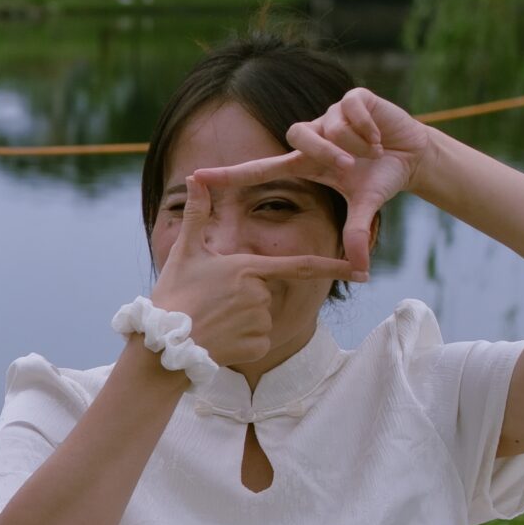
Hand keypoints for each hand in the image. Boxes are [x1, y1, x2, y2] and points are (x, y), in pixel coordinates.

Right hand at [150, 172, 356, 368]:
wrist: (163, 344)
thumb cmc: (174, 294)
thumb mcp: (185, 252)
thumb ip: (198, 214)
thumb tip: (196, 178)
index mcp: (248, 268)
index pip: (300, 265)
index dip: (333, 266)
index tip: (360, 268)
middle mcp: (260, 294)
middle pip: (266, 292)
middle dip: (245, 297)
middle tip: (213, 302)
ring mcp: (261, 322)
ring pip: (262, 318)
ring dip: (242, 320)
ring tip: (213, 321)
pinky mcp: (258, 346)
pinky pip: (258, 340)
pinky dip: (242, 341)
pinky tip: (219, 339)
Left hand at [191, 87, 434, 277]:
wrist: (411, 156)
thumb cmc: (379, 180)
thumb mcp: (366, 207)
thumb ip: (356, 234)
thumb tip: (361, 270)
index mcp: (303, 164)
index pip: (258, 169)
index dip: (228, 174)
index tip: (196, 177)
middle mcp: (310, 137)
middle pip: (299, 135)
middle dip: (328, 152)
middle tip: (352, 166)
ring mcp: (329, 115)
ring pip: (329, 124)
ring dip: (355, 141)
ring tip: (372, 152)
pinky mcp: (352, 98)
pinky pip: (351, 108)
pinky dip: (369, 127)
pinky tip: (380, 137)